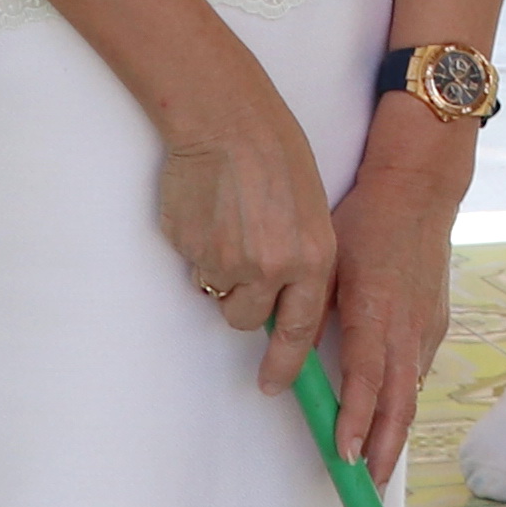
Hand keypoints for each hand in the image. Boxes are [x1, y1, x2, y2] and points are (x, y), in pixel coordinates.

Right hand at [152, 90, 340, 388]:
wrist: (227, 121)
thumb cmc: (274, 157)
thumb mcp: (311, 213)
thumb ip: (300, 260)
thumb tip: (279, 300)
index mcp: (313, 259)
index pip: (300, 330)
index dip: (285, 365)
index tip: (273, 385)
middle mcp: (273, 269)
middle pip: (248, 319)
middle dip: (241, 301)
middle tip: (240, 260)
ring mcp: (229, 262)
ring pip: (217, 293)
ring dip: (218, 272)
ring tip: (226, 223)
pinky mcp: (192, 251)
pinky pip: (193, 267)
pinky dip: (197, 248)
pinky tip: (208, 210)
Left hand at [317, 127, 470, 481]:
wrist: (419, 191)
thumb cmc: (365, 221)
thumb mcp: (327, 261)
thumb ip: (309, 310)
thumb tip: (284, 353)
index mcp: (376, 311)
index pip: (366, 382)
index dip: (355, 423)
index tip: (342, 455)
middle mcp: (407, 327)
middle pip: (399, 404)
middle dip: (382, 449)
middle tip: (365, 485)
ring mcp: (426, 326)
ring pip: (411, 393)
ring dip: (394, 433)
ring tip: (376, 466)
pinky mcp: (435, 322)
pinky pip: (417, 371)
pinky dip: (403, 401)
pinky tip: (391, 419)